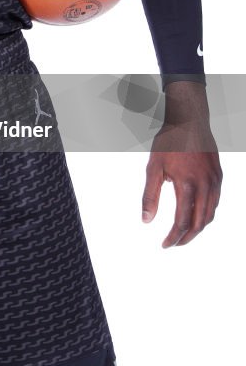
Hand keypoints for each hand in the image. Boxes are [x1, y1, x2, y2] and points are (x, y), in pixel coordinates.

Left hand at [141, 81, 222, 246]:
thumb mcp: (153, 168)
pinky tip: (197, 215)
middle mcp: (205, 186)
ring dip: (198, 228)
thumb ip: (150, 196)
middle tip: (175, 243)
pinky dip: (206, 214)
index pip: (182, 222)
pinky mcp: (219, 177)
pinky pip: (215, 202)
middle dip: (186, 237)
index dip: (174, 237)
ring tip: (185, 234)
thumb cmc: (170, 142)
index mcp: (187, 185)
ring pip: (210, 215)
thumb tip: (146, 220)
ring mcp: (215, 182)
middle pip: (199, 223)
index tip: (165, 244)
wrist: (189, 121)